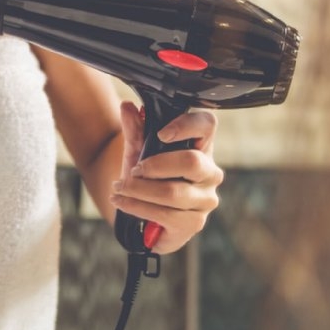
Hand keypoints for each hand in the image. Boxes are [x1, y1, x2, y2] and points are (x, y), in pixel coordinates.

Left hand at [109, 101, 224, 253]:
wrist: (144, 214)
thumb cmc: (149, 177)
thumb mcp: (138, 151)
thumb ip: (135, 130)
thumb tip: (127, 107)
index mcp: (201, 146)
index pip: (207, 124)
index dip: (186, 125)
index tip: (161, 134)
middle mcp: (210, 172)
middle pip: (191, 162)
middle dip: (155, 166)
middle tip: (134, 170)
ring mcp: (206, 199)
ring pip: (173, 192)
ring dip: (139, 190)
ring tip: (119, 187)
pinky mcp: (195, 222)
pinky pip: (165, 214)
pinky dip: (137, 207)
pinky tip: (122, 202)